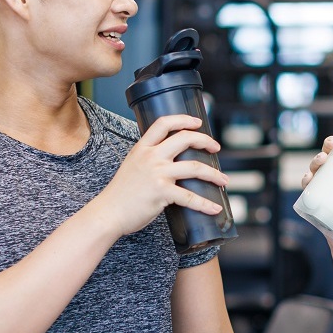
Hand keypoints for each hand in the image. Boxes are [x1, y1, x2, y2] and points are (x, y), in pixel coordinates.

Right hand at [99, 114, 228, 236]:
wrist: (108, 213)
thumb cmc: (120, 194)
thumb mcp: (132, 166)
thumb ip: (148, 160)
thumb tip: (171, 162)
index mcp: (142, 148)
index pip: (164, 123)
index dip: (183, 119)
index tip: (198, 122)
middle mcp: (150, 157)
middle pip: (185, 139)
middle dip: (205, 141)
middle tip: (216, 148)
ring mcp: (157, 174)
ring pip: (194, 167)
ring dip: (214, 174)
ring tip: (224, 180)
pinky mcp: (161, 193)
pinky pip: (190, 197)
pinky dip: (205, 204)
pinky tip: (214, 208)